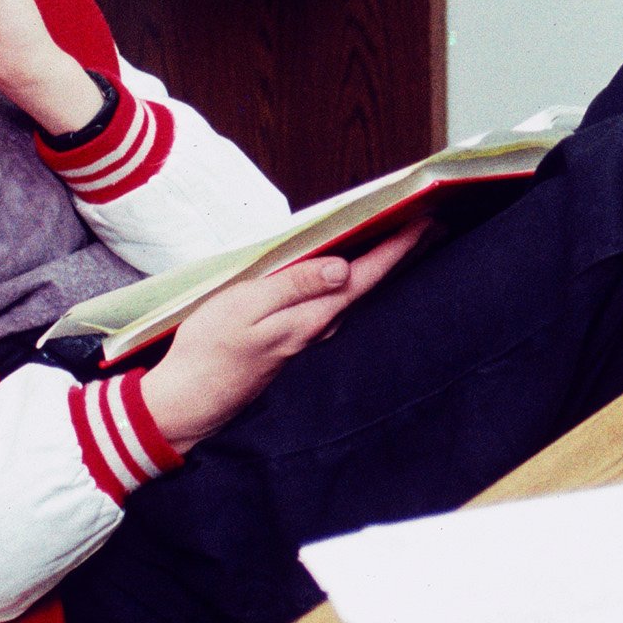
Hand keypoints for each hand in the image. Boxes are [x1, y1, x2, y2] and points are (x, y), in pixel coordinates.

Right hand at [140, 224, 428, 450]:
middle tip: (434, 224)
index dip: (398, 248)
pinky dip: (353, 282)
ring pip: (354, 295)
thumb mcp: (246, 306)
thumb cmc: (210, 349)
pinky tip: (353, 270)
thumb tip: (341, 269)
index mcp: (313, 315)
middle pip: (370, 285)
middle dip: (402, 254)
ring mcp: (308, 335)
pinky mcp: (294, 339)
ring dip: (380, 267)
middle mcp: (320, 328)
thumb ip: (294, 285)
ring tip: (402, 239)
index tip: (426, 222)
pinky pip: (334, 303)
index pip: (366, 276)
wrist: (188, 400)